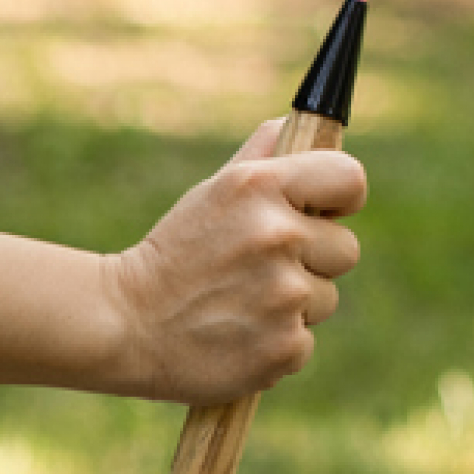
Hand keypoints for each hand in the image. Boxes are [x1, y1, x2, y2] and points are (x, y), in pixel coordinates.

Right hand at [104, 120, 367, 403]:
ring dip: (294, 305)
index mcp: (263, 187)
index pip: (350, 179)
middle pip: (346, 248)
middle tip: (261, 269)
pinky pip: (305, 342)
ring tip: (241, 303)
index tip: (325, 212)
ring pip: (325, 298)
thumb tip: (295, 126)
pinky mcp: (282, 347)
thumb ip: (263, 157)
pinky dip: (277, 344)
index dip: (341, 199)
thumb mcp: (214, 192)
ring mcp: (284, 295)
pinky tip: (237, 336)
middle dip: (313, 260)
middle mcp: (279, 235)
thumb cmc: (175, 253)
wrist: (123, 323)